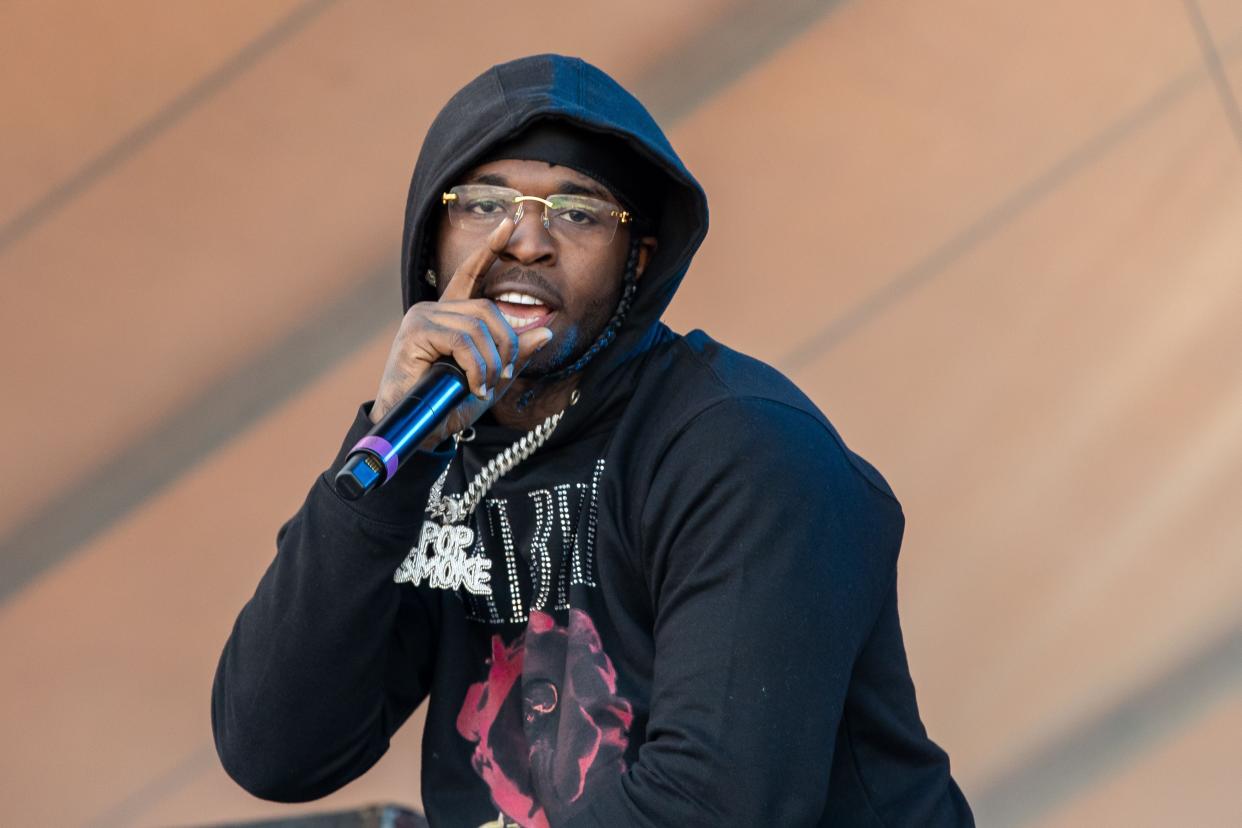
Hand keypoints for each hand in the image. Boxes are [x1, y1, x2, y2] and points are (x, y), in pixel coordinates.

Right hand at [370, 219, 552, 445]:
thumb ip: (515, 355)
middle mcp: (434, 310)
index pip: (471, 274)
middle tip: (501, 376)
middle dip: (506, 344)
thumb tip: (546, 329)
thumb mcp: (491, 379)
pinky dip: (476, 366)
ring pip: (478, 326)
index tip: (508, 223)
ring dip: (491, 362)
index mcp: (450, 316)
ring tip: (485, 387)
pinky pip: (462, 340)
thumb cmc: (448, 406)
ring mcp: (422, 318)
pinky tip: (473, 385)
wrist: (417, 431)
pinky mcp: (416, 333)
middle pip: (488, 309)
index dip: (490, 249)